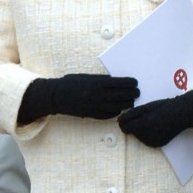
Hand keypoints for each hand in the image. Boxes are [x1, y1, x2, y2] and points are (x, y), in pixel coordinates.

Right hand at [18, 74, 139, 123]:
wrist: (55, 96)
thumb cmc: (70, 83)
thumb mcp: (86, 76)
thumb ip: (102, 80)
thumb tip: (116, 82)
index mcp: (99, 82)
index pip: (123, 83)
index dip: (132, 83)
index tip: (136, 83)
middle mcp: (99, 95)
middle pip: (124, 96)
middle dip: (133, 94)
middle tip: (136, 93)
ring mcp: (96, 106)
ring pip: (119, 107)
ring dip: (126, 104)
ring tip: (129, 102)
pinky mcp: (92, 114)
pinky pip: (109, 115)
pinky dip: (116, 112)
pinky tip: (118, 109)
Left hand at [118, 90, 192, 147]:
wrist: (183, 114)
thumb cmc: (163, 107)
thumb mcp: (146, 107)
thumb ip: (131, 114)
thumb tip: (119, 120)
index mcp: (142, 125)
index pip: (123, 127)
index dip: (125, 122)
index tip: (130, 117)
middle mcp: (146, 136)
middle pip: (131, 132)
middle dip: (134, 125)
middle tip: (146, 117)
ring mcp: (152, 142)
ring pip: (139, 136)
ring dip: (142, 130)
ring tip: (154, 121)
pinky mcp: (157, 145)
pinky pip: (147, 140)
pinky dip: (149, 134)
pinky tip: (157, 127)